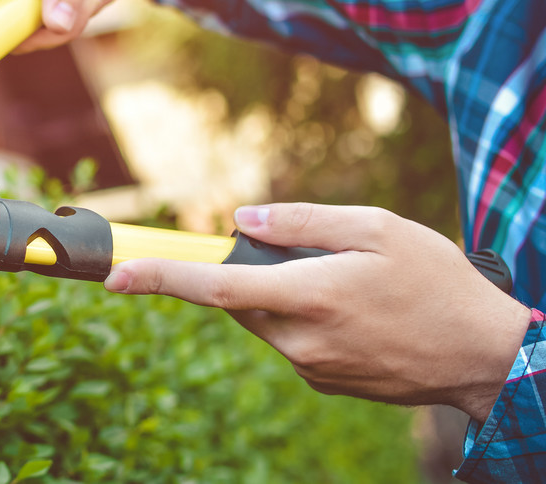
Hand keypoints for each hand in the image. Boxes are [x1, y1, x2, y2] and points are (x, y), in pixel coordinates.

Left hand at [104, 202, 530, 421]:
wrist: (484, 356)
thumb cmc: (437, 283)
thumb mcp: (379, 229)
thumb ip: (304, 221)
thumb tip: (242, 220)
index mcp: (309, 295)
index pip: (215, 286)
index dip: (159, 278)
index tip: (114, 277)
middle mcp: (299, 338)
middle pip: (237, 298)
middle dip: (251, 269)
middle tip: (307, 254)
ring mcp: (308, 365)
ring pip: (262, 318)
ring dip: (280, 293)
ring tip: (347, 285)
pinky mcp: (319, 380)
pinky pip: (288, 338)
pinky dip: (302, 316)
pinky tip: (354, 313)